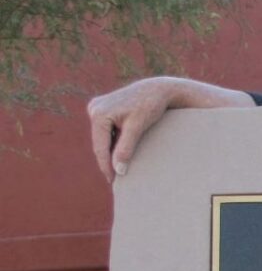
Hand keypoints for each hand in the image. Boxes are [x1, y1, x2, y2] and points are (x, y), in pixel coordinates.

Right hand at [88, 77, 252, 181]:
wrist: (158, 89)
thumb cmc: (149, 106)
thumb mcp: (138, 128)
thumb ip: (126, 149)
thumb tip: (118, 170)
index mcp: (99, 113)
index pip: (100, 147)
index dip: (106, 166)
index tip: (113, 181)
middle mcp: (94, 108)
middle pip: (100, 143)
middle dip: (107, 160)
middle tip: (115, 180)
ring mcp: (97, 108)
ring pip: (103, 138)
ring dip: (110, 152)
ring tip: (117, 170)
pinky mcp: (103, 109)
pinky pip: (106, 131)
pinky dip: (113, 143)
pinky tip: (120, 155)